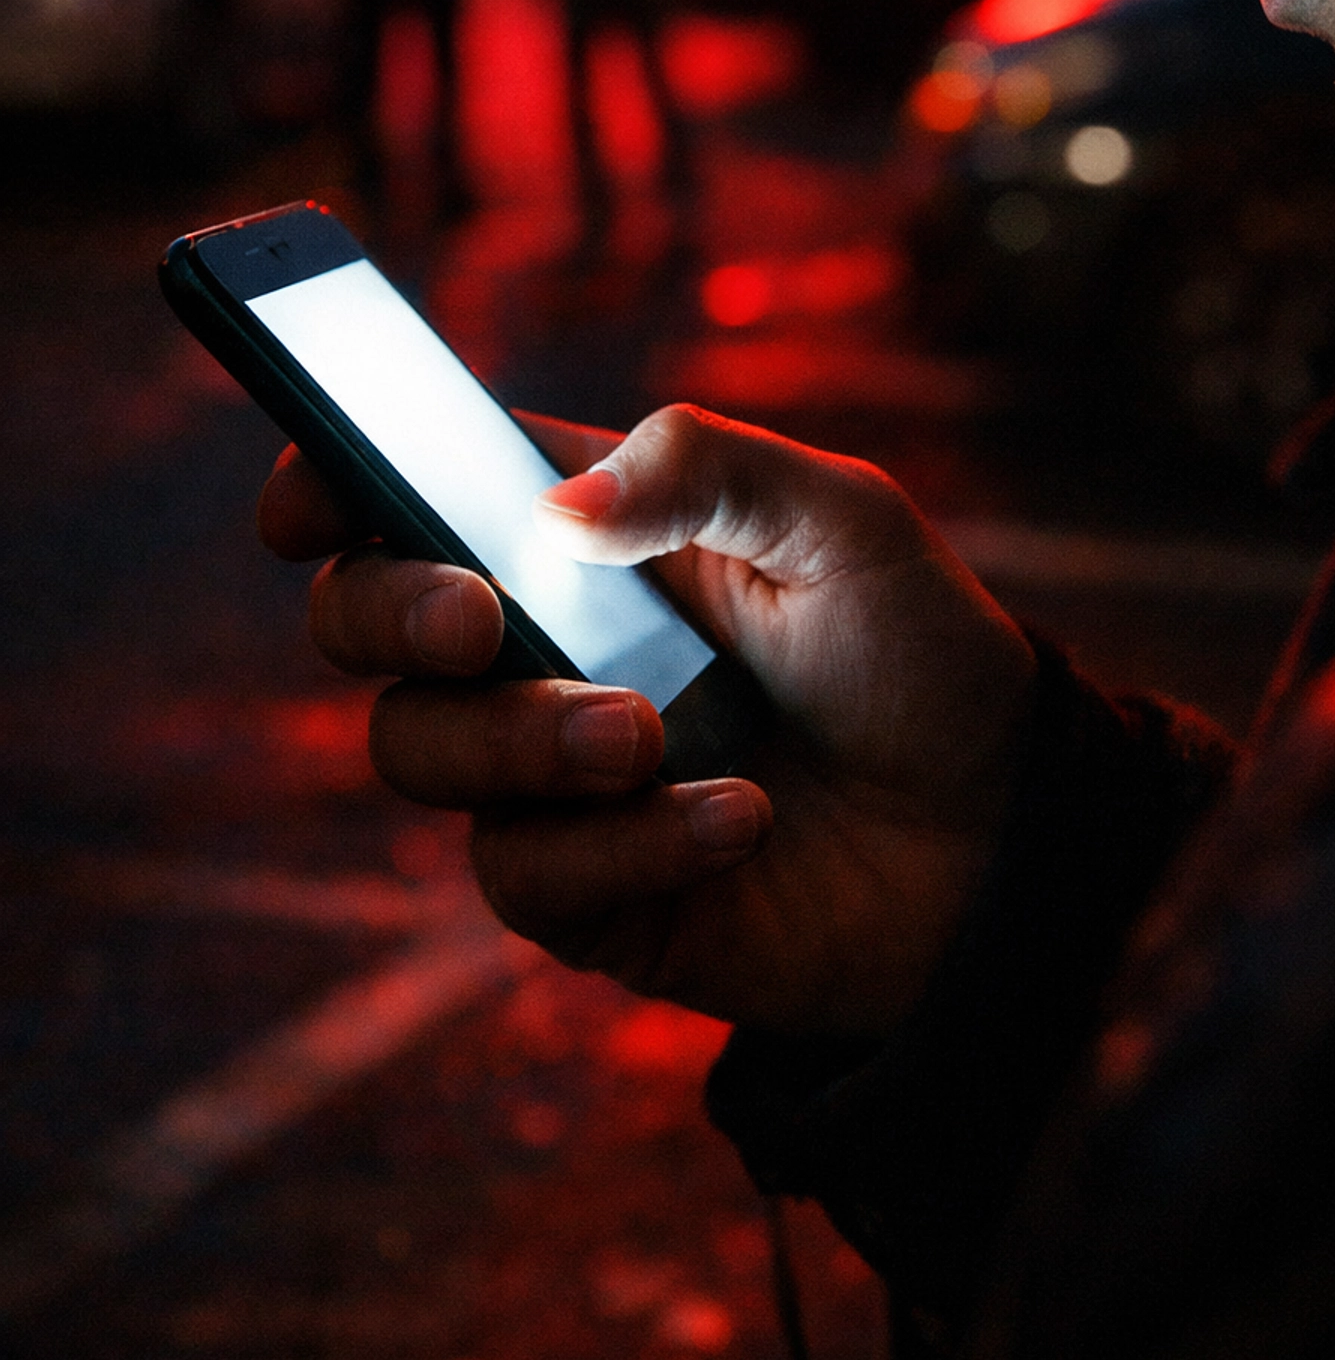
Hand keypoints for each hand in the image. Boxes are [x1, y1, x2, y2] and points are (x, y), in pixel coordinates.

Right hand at [259, 406, 1034, 1036]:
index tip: (304, 501)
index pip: (418, 491)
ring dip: (525, 741)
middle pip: (368, 623)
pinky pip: (526, 875)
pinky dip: (626, 844)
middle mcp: (545, 648)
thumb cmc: (920, 652)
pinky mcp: (589, 892)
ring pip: (422, 754)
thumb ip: (707, 467)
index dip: (332, 485)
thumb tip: (556, 510)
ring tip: (654, 734)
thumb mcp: (846, 520)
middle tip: (478, 620)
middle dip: (388, 614)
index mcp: (586, 537)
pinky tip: (740, 817)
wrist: (1005, 836)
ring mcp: (555, 777)